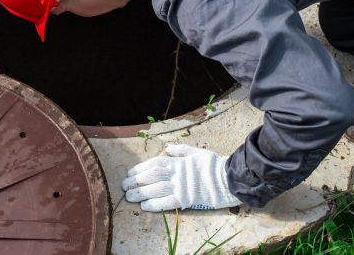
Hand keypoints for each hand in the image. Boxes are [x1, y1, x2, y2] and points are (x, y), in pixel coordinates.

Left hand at [121, 144, 240, 211]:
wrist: (229, 178)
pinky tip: (144, 206)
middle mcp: (176, 173)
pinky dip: (154, 204)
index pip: (154, 163)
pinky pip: (166, 202)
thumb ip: (180, 149)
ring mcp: (181, 186)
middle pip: (151, 176)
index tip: (130, 173)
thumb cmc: (213, 164)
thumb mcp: (196, 152)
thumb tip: (168, 147)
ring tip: (129, 196)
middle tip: (124, 185)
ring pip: (155, 189)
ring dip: (140, 193)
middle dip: (136, 181)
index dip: (140, 168)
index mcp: (178, 161)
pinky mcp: (186, 199)